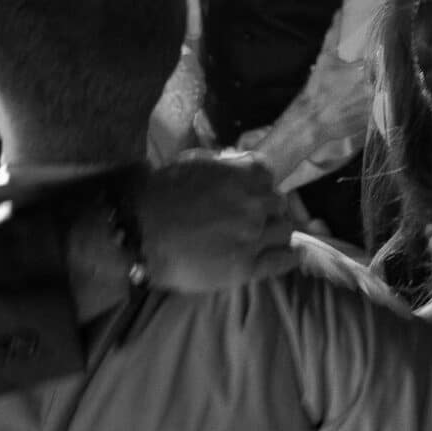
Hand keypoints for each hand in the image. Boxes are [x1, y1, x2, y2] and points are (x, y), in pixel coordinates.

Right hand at [130, 155, 294, 291]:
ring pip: (285, 230)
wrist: (142, 233)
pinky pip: (283, 261)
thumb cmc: (161, 195)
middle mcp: (254, 203)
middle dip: (266, 208)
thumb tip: (238, 163)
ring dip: (276, 230)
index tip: (250, 191)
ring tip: (264, 237)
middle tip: (252, 217)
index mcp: (243, 174)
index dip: (258, 183)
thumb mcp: (193, 164)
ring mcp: (253, 235)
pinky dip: (290, 256)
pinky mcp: (248, 266)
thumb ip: (223, 164)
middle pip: (278, 203)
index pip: (268, 173)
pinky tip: (289, 255)